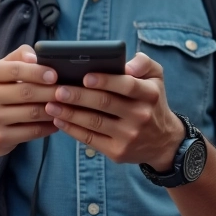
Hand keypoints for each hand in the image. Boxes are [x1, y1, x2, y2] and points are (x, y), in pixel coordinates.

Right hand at [0, 44, 58, 158]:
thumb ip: (18, 57)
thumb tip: (36, 56)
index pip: (16, 69)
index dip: (38, 72)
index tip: (55, 75)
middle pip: (27, 92)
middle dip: (52, 91)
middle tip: (68, 90)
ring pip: (33, 113)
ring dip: (54, 109)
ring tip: (66, 105)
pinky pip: (32, 132)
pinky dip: (48, 126)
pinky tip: (56, 121)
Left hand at [44, 52, 184, 168]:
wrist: (164, 142)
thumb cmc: (152, 101)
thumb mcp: (156, 77)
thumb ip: (144, 62)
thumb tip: (127, 65)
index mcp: (149, 94)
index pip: (127, 85)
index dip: (105, 81)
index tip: (84, 76)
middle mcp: (141, 115)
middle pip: (105, 104)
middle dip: (79, 96)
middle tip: (58, 90)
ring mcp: (129, 136)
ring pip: (94, 122)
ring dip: (70, 113)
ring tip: (51, 104)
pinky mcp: (118, 152)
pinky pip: (90, 139)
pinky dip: (72, 129)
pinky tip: (59, 120)